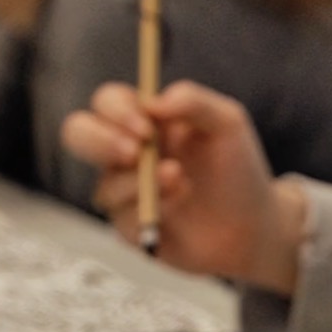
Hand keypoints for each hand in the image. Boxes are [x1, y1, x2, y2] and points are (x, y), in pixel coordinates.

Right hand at [61, 80, 306, 291]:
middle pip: (77, 133)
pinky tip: (180, 204)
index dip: (117, 111)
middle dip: (98, 141)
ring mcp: (124, 193)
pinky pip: (122, 220)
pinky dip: (151, 211)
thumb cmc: (238, 169)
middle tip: (135, 153)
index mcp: (143, 121)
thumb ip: (193, 101)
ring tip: (180, 179)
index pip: (108, 102)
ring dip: (140, 183)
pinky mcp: (131, 229)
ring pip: (103, 187)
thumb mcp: (228, 124)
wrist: (255, 225)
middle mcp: (125, 155)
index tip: (147, 129)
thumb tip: (153, 102)